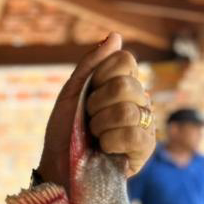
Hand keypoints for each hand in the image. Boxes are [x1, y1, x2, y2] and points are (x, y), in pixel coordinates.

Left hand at [39, 33, 155, 189]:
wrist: (57, 167)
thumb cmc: (63, 133)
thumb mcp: (71, 94)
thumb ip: (91, 65)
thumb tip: (116, 36)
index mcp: (121, 83)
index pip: (125, 60)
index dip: (100, 77)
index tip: (87, 95)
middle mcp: (138, 99)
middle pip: (126, 84)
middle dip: (97, 104)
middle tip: (89, 119)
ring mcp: (145, 123)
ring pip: (128, 110)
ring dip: (101, 125)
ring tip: (96, 136)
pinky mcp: (146, 148)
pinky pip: (136, 134)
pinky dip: (111, 142)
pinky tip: (106, 149)